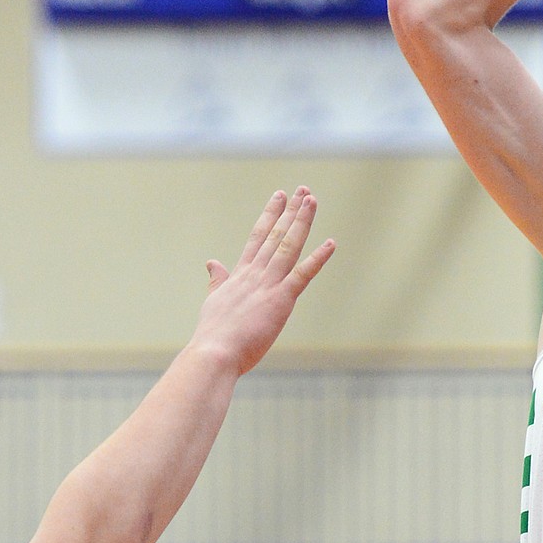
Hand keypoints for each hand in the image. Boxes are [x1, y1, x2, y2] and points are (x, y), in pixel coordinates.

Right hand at [192, 189, 334, 375]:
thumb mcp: (214, 301)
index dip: (270, 215)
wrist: (213, 353)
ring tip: (311, 200)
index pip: (257, 237)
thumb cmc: (214, 335)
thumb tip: (212, 262)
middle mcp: (254, 274)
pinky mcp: (281, 300)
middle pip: (275, 235)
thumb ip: (218, 280)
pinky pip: (303, 274)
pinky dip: (318, 258)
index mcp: (240, 275)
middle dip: (290, 211)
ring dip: (301, 222)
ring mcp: (268, 285)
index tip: (279, 197)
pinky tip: (331, 243)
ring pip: (288, 246)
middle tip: (303, 190)